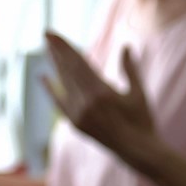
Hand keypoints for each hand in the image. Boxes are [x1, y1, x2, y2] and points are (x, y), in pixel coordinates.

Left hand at [42, 30, 155, 159]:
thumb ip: (130, 69)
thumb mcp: (138, 93)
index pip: (77, 63)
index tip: (51, 33)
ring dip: (55, 66)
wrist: (138, 152)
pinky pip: (59, 103)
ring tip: (47, 50)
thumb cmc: (142, 121)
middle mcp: (86, 103)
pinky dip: (51, 90)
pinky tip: (43, 77)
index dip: (63, 47)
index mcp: (101, 92)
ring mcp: (79, 115)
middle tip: (46, 33)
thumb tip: (126, 46)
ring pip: (63, 84)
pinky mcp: (76, 124)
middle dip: (56, 51)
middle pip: (67, 70)